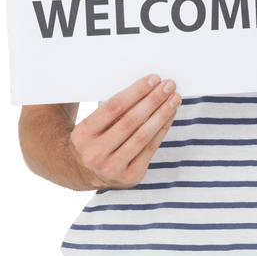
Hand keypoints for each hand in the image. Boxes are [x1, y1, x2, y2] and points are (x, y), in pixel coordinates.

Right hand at [70, 74, 181, 188]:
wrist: (88, 172)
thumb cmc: (96, 139)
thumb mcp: (94, 124)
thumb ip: (115, 110)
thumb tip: (147, 88)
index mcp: (82, 134)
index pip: (113, 107)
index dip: (136, 91)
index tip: (153, 79)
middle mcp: (95, 153)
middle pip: (131, 121)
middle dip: (153, 100)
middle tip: (168, 86)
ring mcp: (112, 167)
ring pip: (143, 135)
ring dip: (162, 114)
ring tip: (174, 99)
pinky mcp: (130, 176)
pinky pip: (150, 148)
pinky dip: (162, 129)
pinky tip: (169, 116)